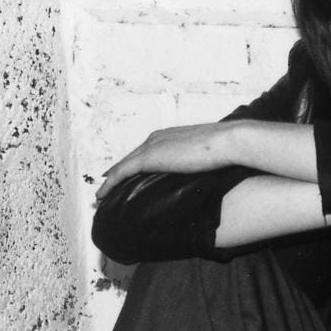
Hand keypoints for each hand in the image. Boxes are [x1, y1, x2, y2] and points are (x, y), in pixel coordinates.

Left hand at [98, 122, 236, 198]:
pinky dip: (109, 183)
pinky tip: (102, 195)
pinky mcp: (149, 157)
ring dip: (110, 180)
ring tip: (101, 194)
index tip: (125, 178)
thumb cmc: (226, 149)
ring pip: (123, 165)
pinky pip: (121, 172)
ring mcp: (152, 146)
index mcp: (171, 135)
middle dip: (118, 173)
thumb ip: (198, 161)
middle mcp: (157, 137)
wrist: (229, 141)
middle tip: (107, 188)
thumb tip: (203, 175)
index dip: (134, 166)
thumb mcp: (208, 155)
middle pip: (131, 158)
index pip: (146, 152)